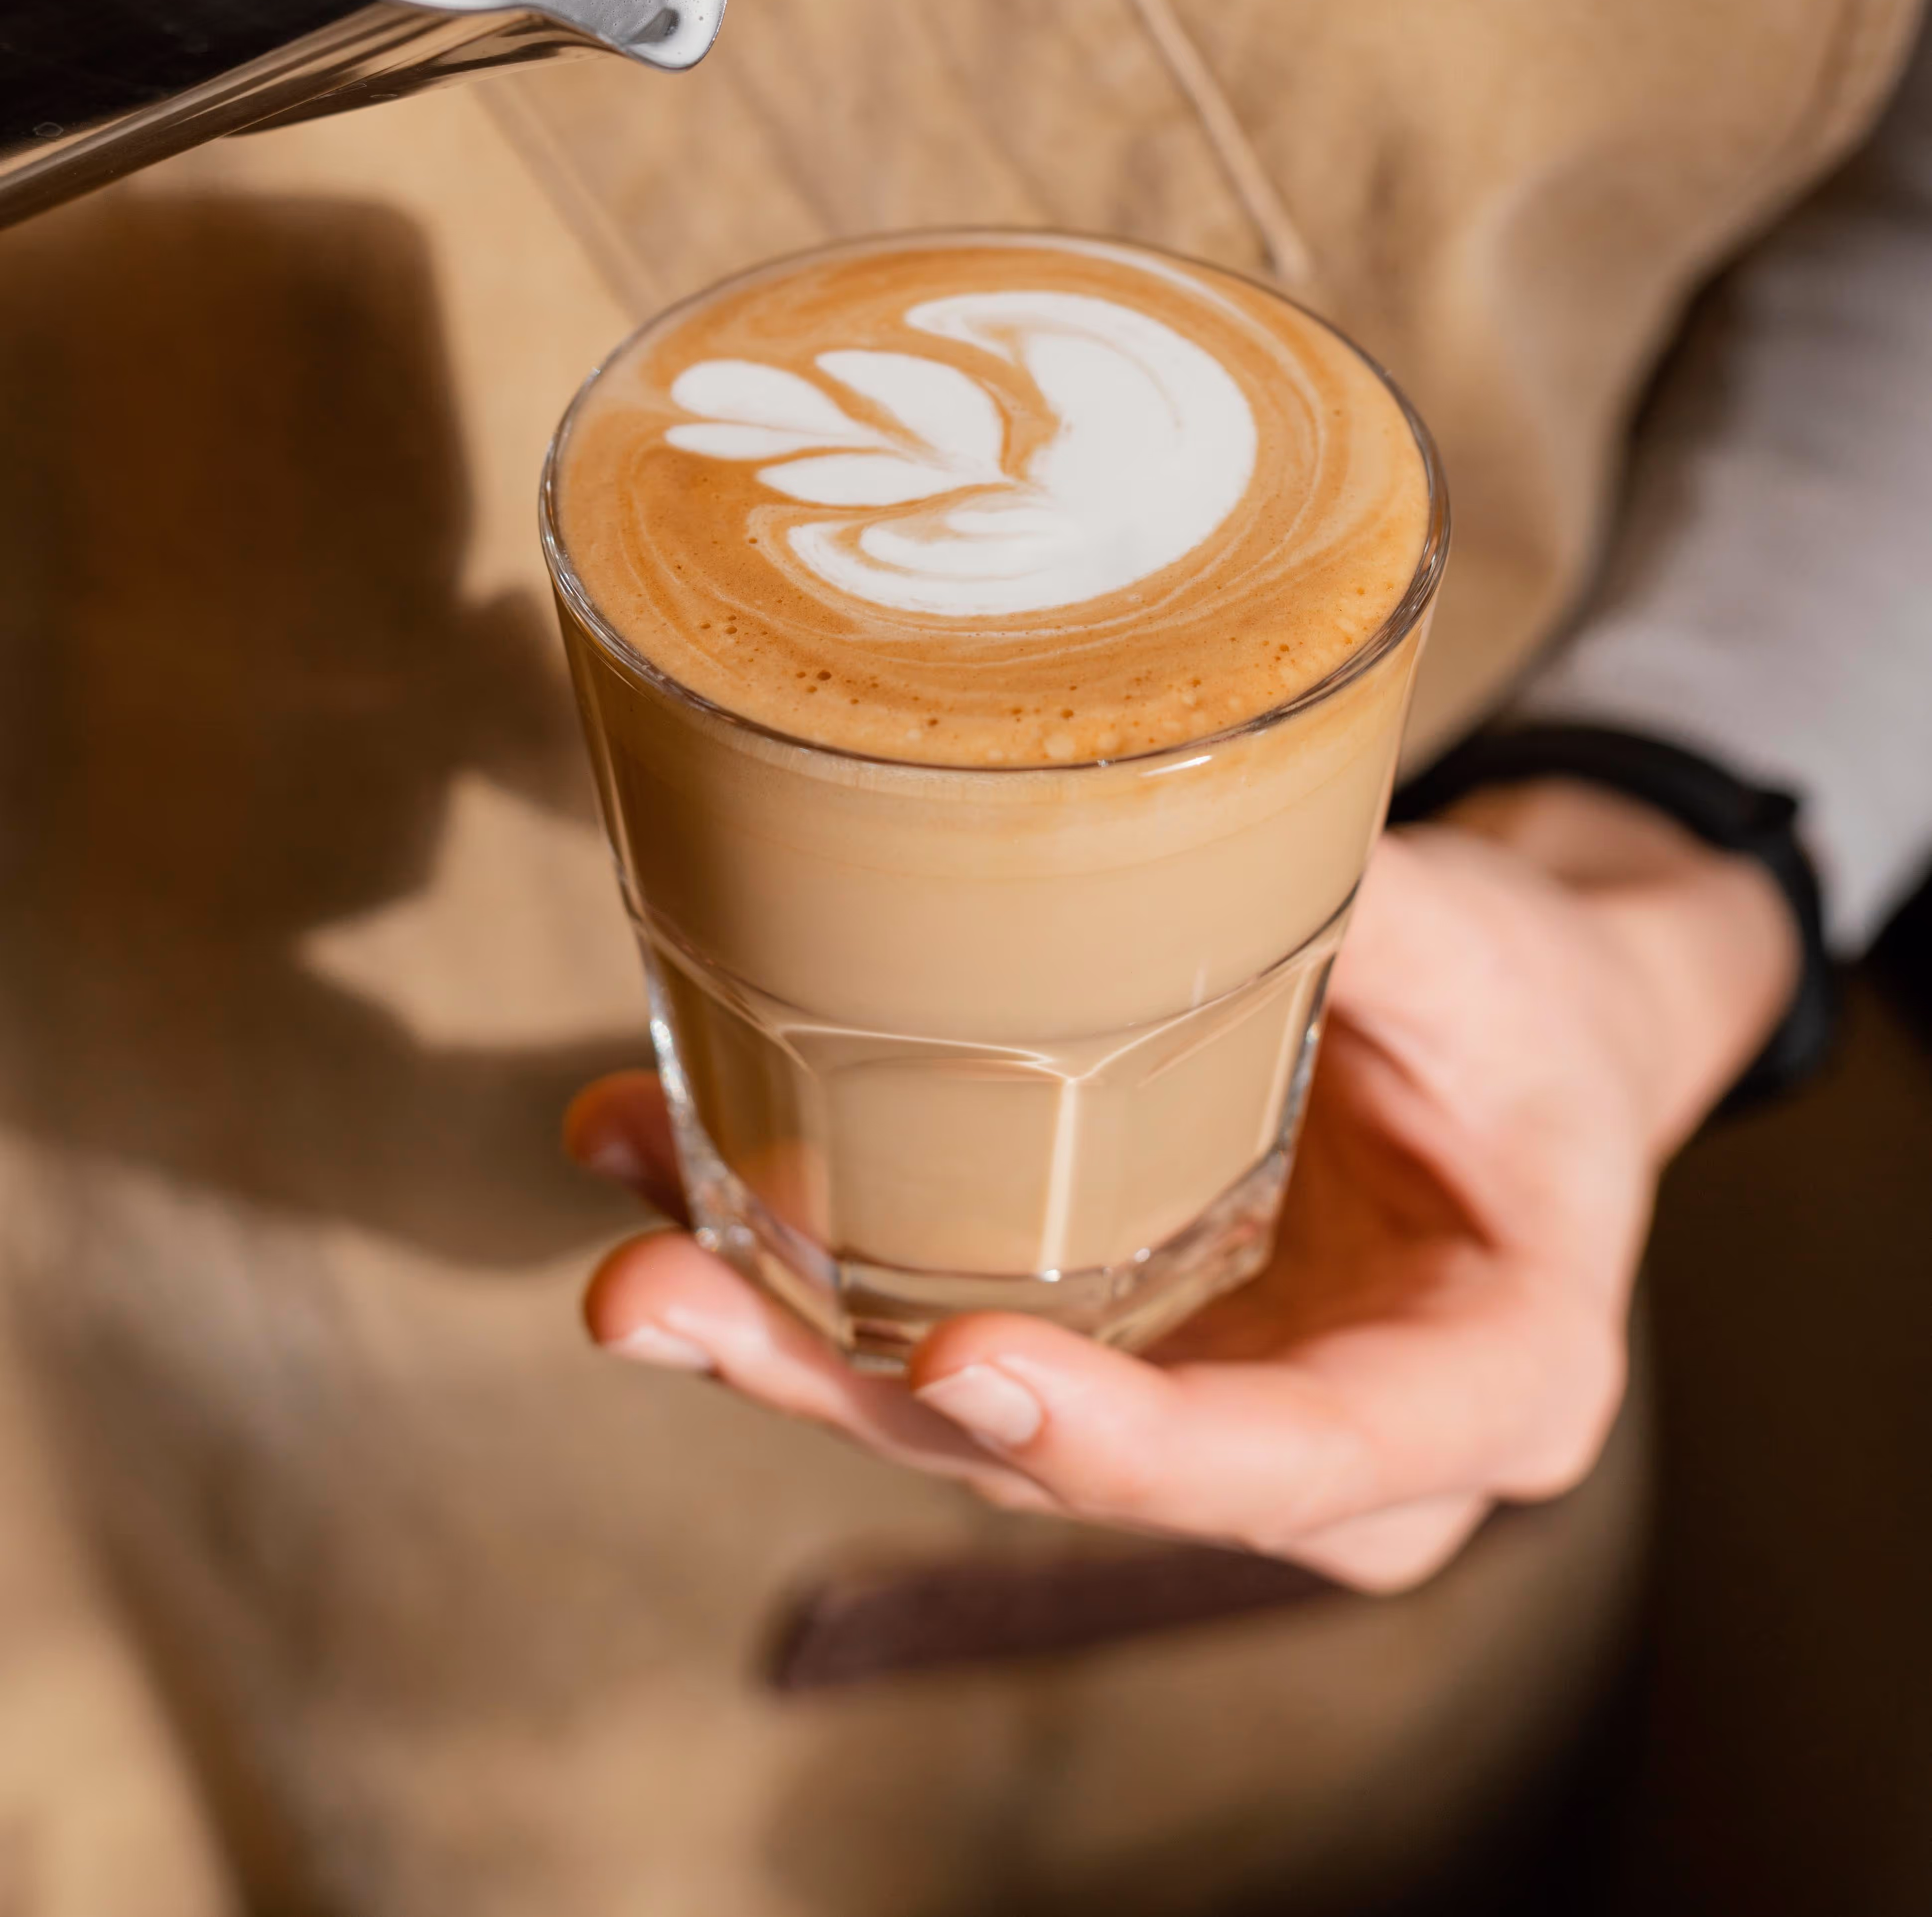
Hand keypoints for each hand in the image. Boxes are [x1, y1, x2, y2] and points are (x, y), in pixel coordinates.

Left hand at [565, 782, 1797, 1590]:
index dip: (1121, 1445)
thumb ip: (1361, 913)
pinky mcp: (1113, 1353)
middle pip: (1072, 1472)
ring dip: (780, 1338)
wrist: (1530, 1037)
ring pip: (971, 1430)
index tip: (960, 1368)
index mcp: (1486, 1382)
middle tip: (658, 1294)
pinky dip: (801, 1264)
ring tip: (624, 1222)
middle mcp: (1336, 1453)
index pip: (1297, 1459)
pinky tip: (661, 1156)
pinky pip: (942, 1343)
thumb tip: (1161, 798)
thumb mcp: (1483, 948)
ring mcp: (1203, 1416)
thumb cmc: (1532, 1004)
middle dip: (847, 1396)